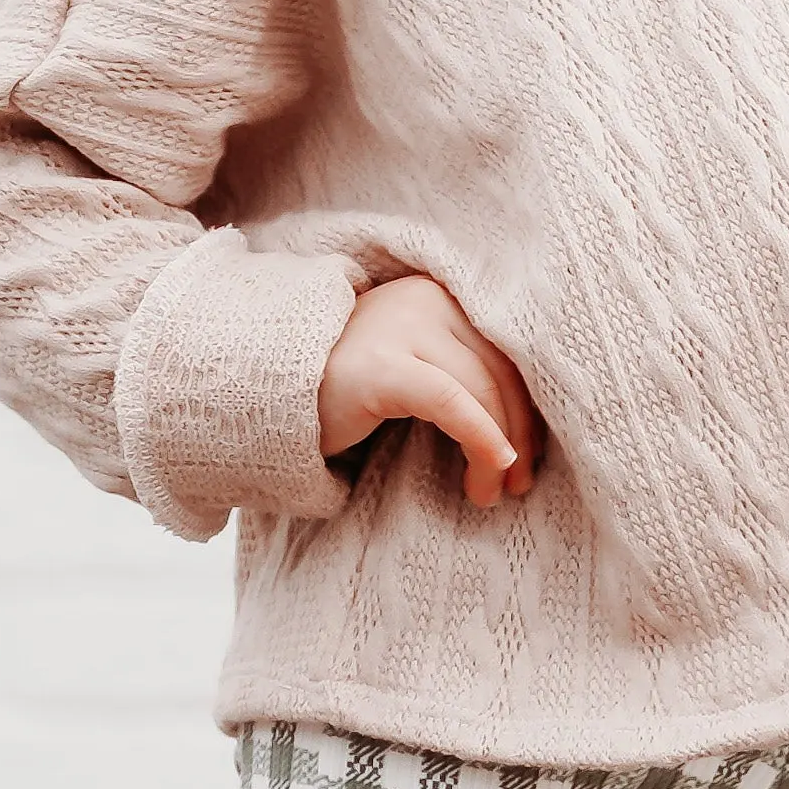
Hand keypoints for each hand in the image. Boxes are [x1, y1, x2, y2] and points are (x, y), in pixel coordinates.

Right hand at [318, 271, 540, 506]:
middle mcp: (426, 299)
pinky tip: (490, 470)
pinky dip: (482, 440)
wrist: (261, 395)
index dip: (528, 408)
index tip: (528, 458)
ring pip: (484, 389)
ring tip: (491, 493)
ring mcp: (402, 326)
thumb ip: (459, 377)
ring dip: (499, 451)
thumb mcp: (413, 373)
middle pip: (502, 370)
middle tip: (519, 485)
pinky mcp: (383, 365)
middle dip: (519, 433)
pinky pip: (452, 404)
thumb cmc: (342, 394)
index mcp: (440, 296)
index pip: (507, 351)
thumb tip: (524, 425)